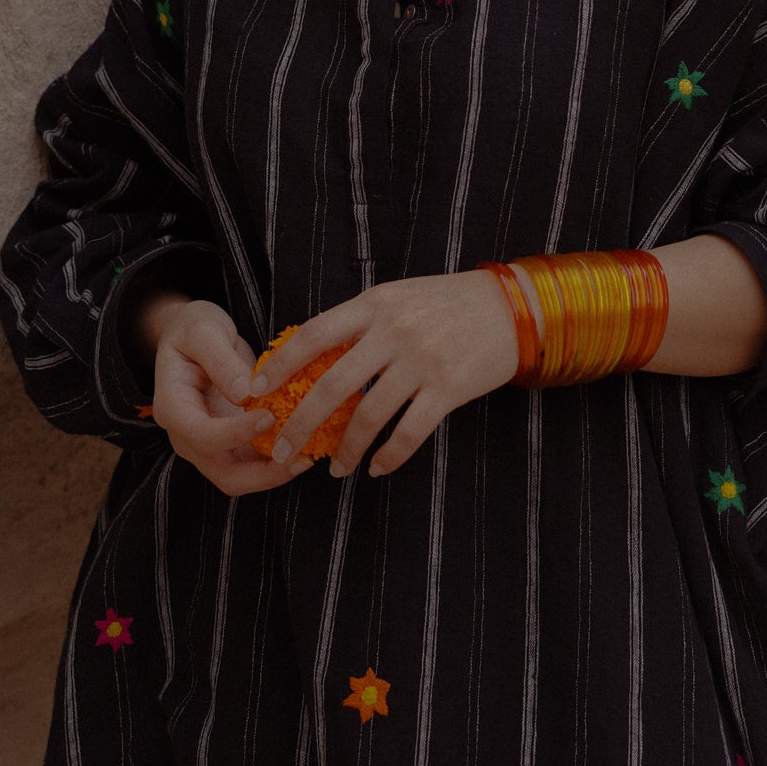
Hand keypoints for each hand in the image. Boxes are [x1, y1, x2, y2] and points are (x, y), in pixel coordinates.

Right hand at [146, 294, 315, 496]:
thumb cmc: (193, 329)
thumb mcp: (203, 331)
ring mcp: (207, 444)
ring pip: (239, 478)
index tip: (270, 416)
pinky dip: (276, 463)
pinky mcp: (228, 443)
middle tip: (300, 457)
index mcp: (173, 408)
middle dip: (262, 474)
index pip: (202, 436)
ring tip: (307, 458)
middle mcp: (187, 436)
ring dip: (273, 474)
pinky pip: (251, 464)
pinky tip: (304, 448)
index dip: (237, 433)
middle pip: (222, 473)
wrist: (189, 336)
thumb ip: (221, 361)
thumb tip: (245, 394)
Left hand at [245, 269, 519, 479]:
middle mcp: (394, 331)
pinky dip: (388, 456)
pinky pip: (409, 432)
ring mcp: (422, 361)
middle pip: (331, 384)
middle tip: (283, 451)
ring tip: (335, 468)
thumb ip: (360, 322)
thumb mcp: (398, 297)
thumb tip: (313, 355)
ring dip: (346, 449)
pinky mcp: (448, 388)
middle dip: (300, 424)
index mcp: (375, 305)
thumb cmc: (447, 302)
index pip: (313, 335)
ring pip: (368, 415)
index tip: (255, 391)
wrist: (511, 308)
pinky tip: (376, 467)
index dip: (280, 365)